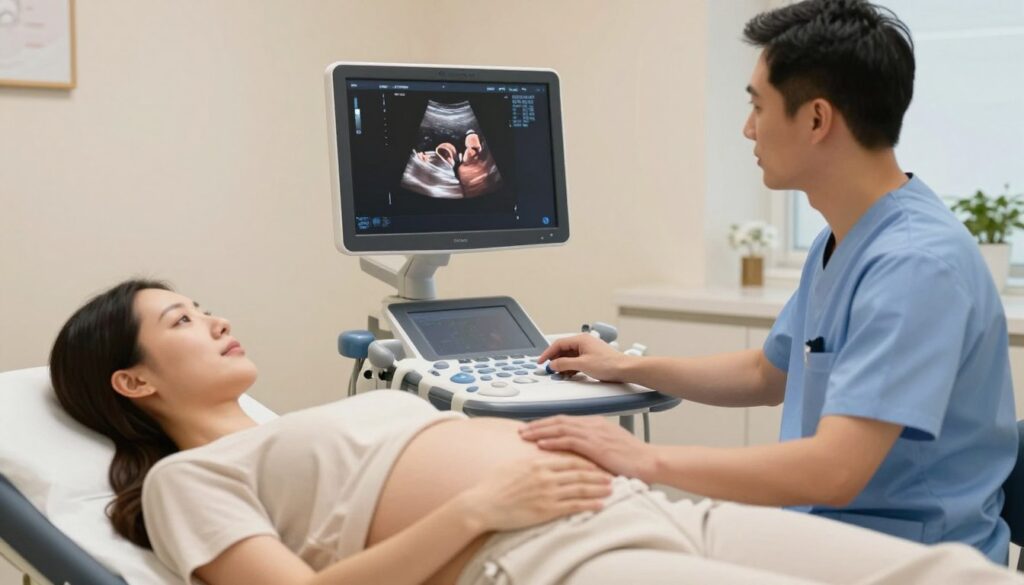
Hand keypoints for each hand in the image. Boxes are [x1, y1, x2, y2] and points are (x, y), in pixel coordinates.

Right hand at [460, 454, 612, 531]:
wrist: (483, 504)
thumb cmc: (494, 485)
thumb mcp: (514, 465)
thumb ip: (531, 459)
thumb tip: (540, 454)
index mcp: (538, 462)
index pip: (569, 458)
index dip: (587, 460)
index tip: (598, 462)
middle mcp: (546, 475)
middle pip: (579, 472)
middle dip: (598, 474)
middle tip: (612, 475)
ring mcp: (547, 493)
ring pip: (580, 488)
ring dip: (598, 489)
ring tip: (611, 489)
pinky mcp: (546, 510)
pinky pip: (573, 506)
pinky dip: (589, 505)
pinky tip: (599, 506)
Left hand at [519, 416, 656, 481]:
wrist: (648, 460)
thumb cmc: (632, 458)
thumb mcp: (609, 446)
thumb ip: (593, 445)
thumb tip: (578, 451)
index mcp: (595, 423)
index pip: (565, 420)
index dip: (546, 423)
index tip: (533, 428)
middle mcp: (592, 424)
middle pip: (558, 420)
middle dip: (538, 425)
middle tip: (521, 430)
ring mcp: (593, 433)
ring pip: (559, 428)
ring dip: (540, 432)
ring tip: (525, 436)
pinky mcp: (595, 445)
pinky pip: (568, 440)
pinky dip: (553, 442)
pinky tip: (541, 445)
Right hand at [537, 334, 633, 381]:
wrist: (625, 369)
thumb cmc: (609, 364)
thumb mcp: (582, 364)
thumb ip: (564, 364)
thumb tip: (553, 364)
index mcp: (581, 340)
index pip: (558, 344)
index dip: (547, 353)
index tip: (541, 361)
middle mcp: (584, 342)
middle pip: (563, 349)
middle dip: (555, 359)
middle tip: (549, 368)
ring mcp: (588, 350)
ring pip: (570, 356)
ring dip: (563, 364)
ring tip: (559, 373)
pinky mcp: (592, 357)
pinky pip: (576, 360)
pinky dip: (571, 367)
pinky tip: (569, 374)